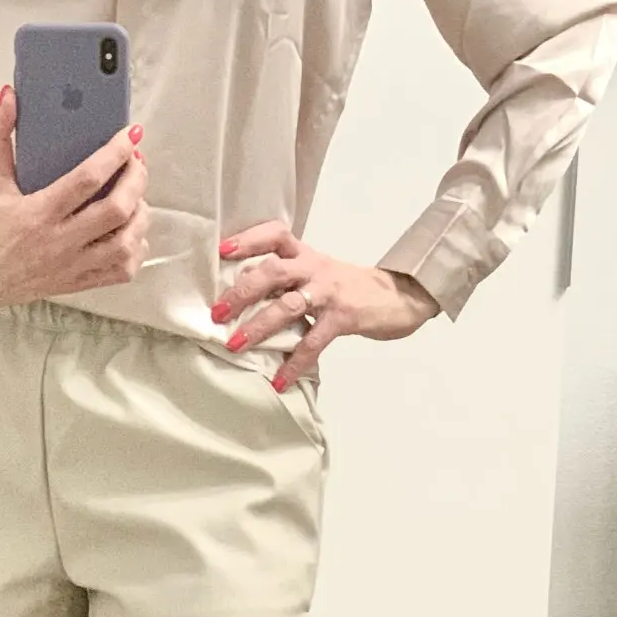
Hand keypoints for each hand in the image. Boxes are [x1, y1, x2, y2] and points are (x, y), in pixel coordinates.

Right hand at [0, 85, 149, 309]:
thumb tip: (9, 98)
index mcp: (37, 214)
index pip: (88, 179)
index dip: (116, 153)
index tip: (131, 135)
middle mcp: (58, 243)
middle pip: (116, 210)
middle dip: (136, 179)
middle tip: (136, 161)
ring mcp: (70, 267)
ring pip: (125, 243)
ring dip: (140, 215)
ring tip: (136, 195)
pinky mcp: (75, 283)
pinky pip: (120, 272)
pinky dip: (134, 250)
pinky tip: (130, 232)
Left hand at [210, 220, 441, 389]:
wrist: (400, 296)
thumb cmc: (348, 287)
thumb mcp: (317, 272)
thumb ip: (286, 278)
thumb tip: (242, 296)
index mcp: (306, 255)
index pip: (275, 234)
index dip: (248, 239)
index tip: (221, 251)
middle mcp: (314, 268)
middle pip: (274, 270)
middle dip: (242, 291)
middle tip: (217, 313)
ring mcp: (329, 292)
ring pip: (289, 305)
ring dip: (260, 326)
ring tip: (236, 345)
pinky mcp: (343, 318)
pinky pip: (313, 342)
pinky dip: (294, 364)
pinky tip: (279, 381)